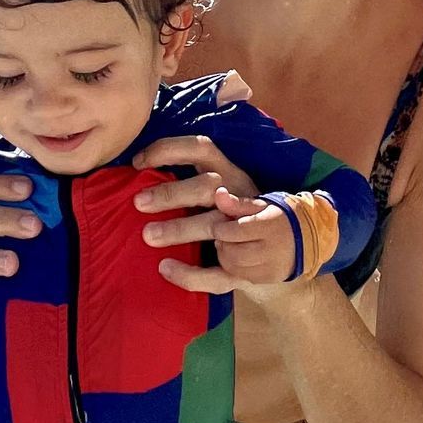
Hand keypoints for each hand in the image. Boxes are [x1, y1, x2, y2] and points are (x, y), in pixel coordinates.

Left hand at [131, 135, 259, 275]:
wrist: (284, 242)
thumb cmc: (237, 207)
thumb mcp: (222, 182)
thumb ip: (191, 177)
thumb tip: (137, 174)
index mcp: (229, 172)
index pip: (201, 148)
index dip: (168, 150)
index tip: (138, 162)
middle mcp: (237, 196)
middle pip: (207, 187)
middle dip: (172, 193)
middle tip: (138, 203)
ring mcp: (243, 231)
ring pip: (214, 227)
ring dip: (180, 230)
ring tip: (147, 236)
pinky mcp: (244, 265)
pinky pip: (217, 273)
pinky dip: (191, 274)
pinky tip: (165, 269)